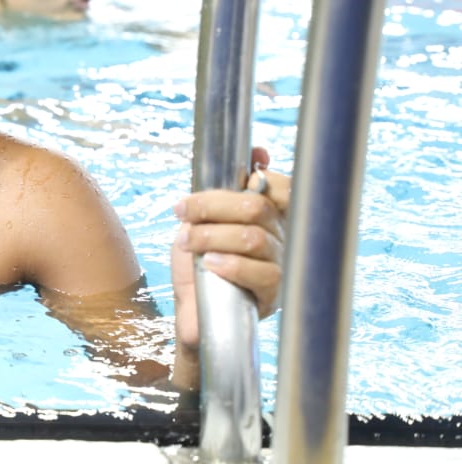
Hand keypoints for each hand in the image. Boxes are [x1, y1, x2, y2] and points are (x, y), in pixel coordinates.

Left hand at [170, 147, 289, 383]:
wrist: (191, 311)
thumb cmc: (198, 263)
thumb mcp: (200, 220)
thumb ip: (219, 192)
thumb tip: (256, 152)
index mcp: (266, 217)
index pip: (282, 187)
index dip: (261, 176)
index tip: (232, 177)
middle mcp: (280, 238)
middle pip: (256, 207)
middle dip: (212, 204)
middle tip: (182, 211)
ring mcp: (280, 266)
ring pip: (254, 238)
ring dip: (211, 235)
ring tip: (188, 242)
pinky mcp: (274, 294)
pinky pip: (262, 273)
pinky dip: (231, 264)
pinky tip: (211, 264)